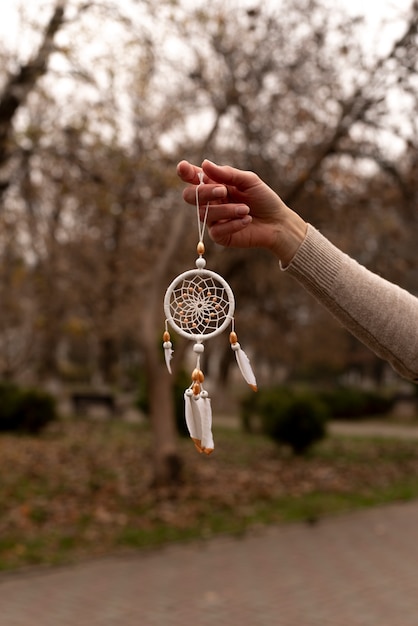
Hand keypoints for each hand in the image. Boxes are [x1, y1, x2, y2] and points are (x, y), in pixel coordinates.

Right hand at [177, 159, 306, 265]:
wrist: (277, 222)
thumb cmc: (263, 199)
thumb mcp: (249, 181)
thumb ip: (227, 174)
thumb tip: (205, 164)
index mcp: (215, 184)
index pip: (194, 178)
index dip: (185, 172)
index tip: (184, 168)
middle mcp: (211, 201)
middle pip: (190, 196)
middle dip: (204, 192)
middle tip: (223, 191)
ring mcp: (214, 219)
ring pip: (204, 213)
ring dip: (227, 210)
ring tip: (246, 209)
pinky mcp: (220, 235)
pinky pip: (216, 230)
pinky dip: (232, 224)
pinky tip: (247, 220)